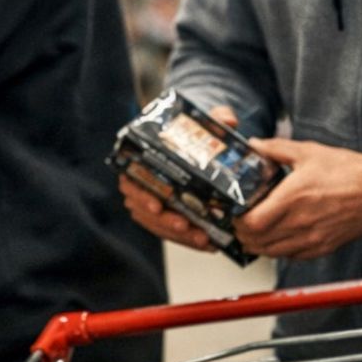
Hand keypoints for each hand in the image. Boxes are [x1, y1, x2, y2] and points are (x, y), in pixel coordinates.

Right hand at [118, 103, 238, 253]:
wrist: (196, 147)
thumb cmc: (193, 135)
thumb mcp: (204, 123)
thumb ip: (216, 118)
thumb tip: (229, 120)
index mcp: (140, 159)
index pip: (132, 181)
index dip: (141, 195)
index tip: (157, 204)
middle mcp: (140, 183)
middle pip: (143, 209)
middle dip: (165, 221)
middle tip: (186, 225)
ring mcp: (150, 202)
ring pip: (157, 225)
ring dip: (178, 235)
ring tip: (202, 238)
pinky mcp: (164, 217)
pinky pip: (170, 233)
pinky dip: (187, 240)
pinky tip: (207, 243)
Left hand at [236, 135, 361, 259]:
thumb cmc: (348, 171)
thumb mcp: (308, 152)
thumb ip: (276, 149)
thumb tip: (255, 145)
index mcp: (293, 197)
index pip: (253, 223)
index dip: (238, 221)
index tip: (236, 213)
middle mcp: (300, 222)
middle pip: (257, 242)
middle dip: (243, 234)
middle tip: (240, 224)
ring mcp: (312, 238)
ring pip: (272, 253)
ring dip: (259, 245)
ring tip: (255, 233)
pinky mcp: (323, 247)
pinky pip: (292, 256)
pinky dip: (279, 250)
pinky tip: (278, 238)